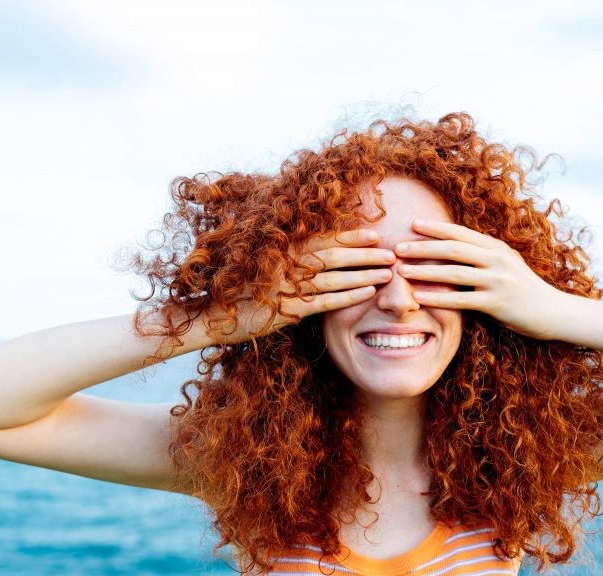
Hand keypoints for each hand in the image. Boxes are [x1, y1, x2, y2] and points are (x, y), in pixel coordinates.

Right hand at [203, 228, 395, 344]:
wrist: (209, 315)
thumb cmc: (236, 291)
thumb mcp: (261, 267)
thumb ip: (287, 259)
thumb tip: (316, 253)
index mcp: (281, 250)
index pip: (323, 239)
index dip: (351, 236)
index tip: (375, 233)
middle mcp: (286, 264)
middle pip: (334, 255)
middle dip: (366, 253)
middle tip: (393, 251)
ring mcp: (286, 286)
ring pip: (335, 277)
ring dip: (364, 273)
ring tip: (389, 272)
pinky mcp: (286, 309)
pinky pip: (325, 301)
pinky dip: (349, 296)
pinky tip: (369, 292)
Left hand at [393, 219, 570, 340]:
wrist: (553, 311)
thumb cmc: (524, 289)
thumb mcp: (506, 264)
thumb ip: (483, 255)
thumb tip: (454, 246)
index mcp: (496, 247)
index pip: (460, 233)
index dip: (435, 228)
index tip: (412, 224)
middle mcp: (496, 259)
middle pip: (453, 248)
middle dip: (423, 247)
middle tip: (397, 247)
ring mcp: (497, 280)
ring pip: (454, 272)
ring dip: (425, 271)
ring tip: (402, 271)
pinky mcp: (497, 303)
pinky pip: (461, 299)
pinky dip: (438, 298)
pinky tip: (419, 297)